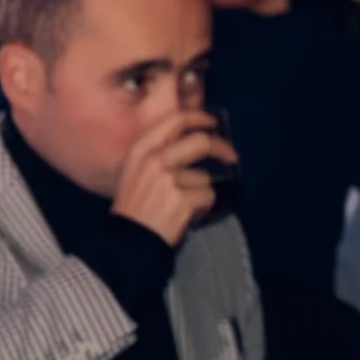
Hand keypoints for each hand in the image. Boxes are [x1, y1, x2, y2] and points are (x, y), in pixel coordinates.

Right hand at [110, 110, 236, 246]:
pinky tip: (186, 216)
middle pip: (201, 141)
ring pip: (205, 177)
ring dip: (201, 192)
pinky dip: (203, 207)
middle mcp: (154, 160)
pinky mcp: (182, 200)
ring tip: (183, 206)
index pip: (176, 119)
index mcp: (141, 150)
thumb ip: (161, 154)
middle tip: (232, 156)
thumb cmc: (133, 208)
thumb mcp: (136, 172)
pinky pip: (208, 196)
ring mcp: (168, 180)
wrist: (127, 242)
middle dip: (223, 148)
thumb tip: (197, 139)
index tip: (213, 123)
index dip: (199, 117)